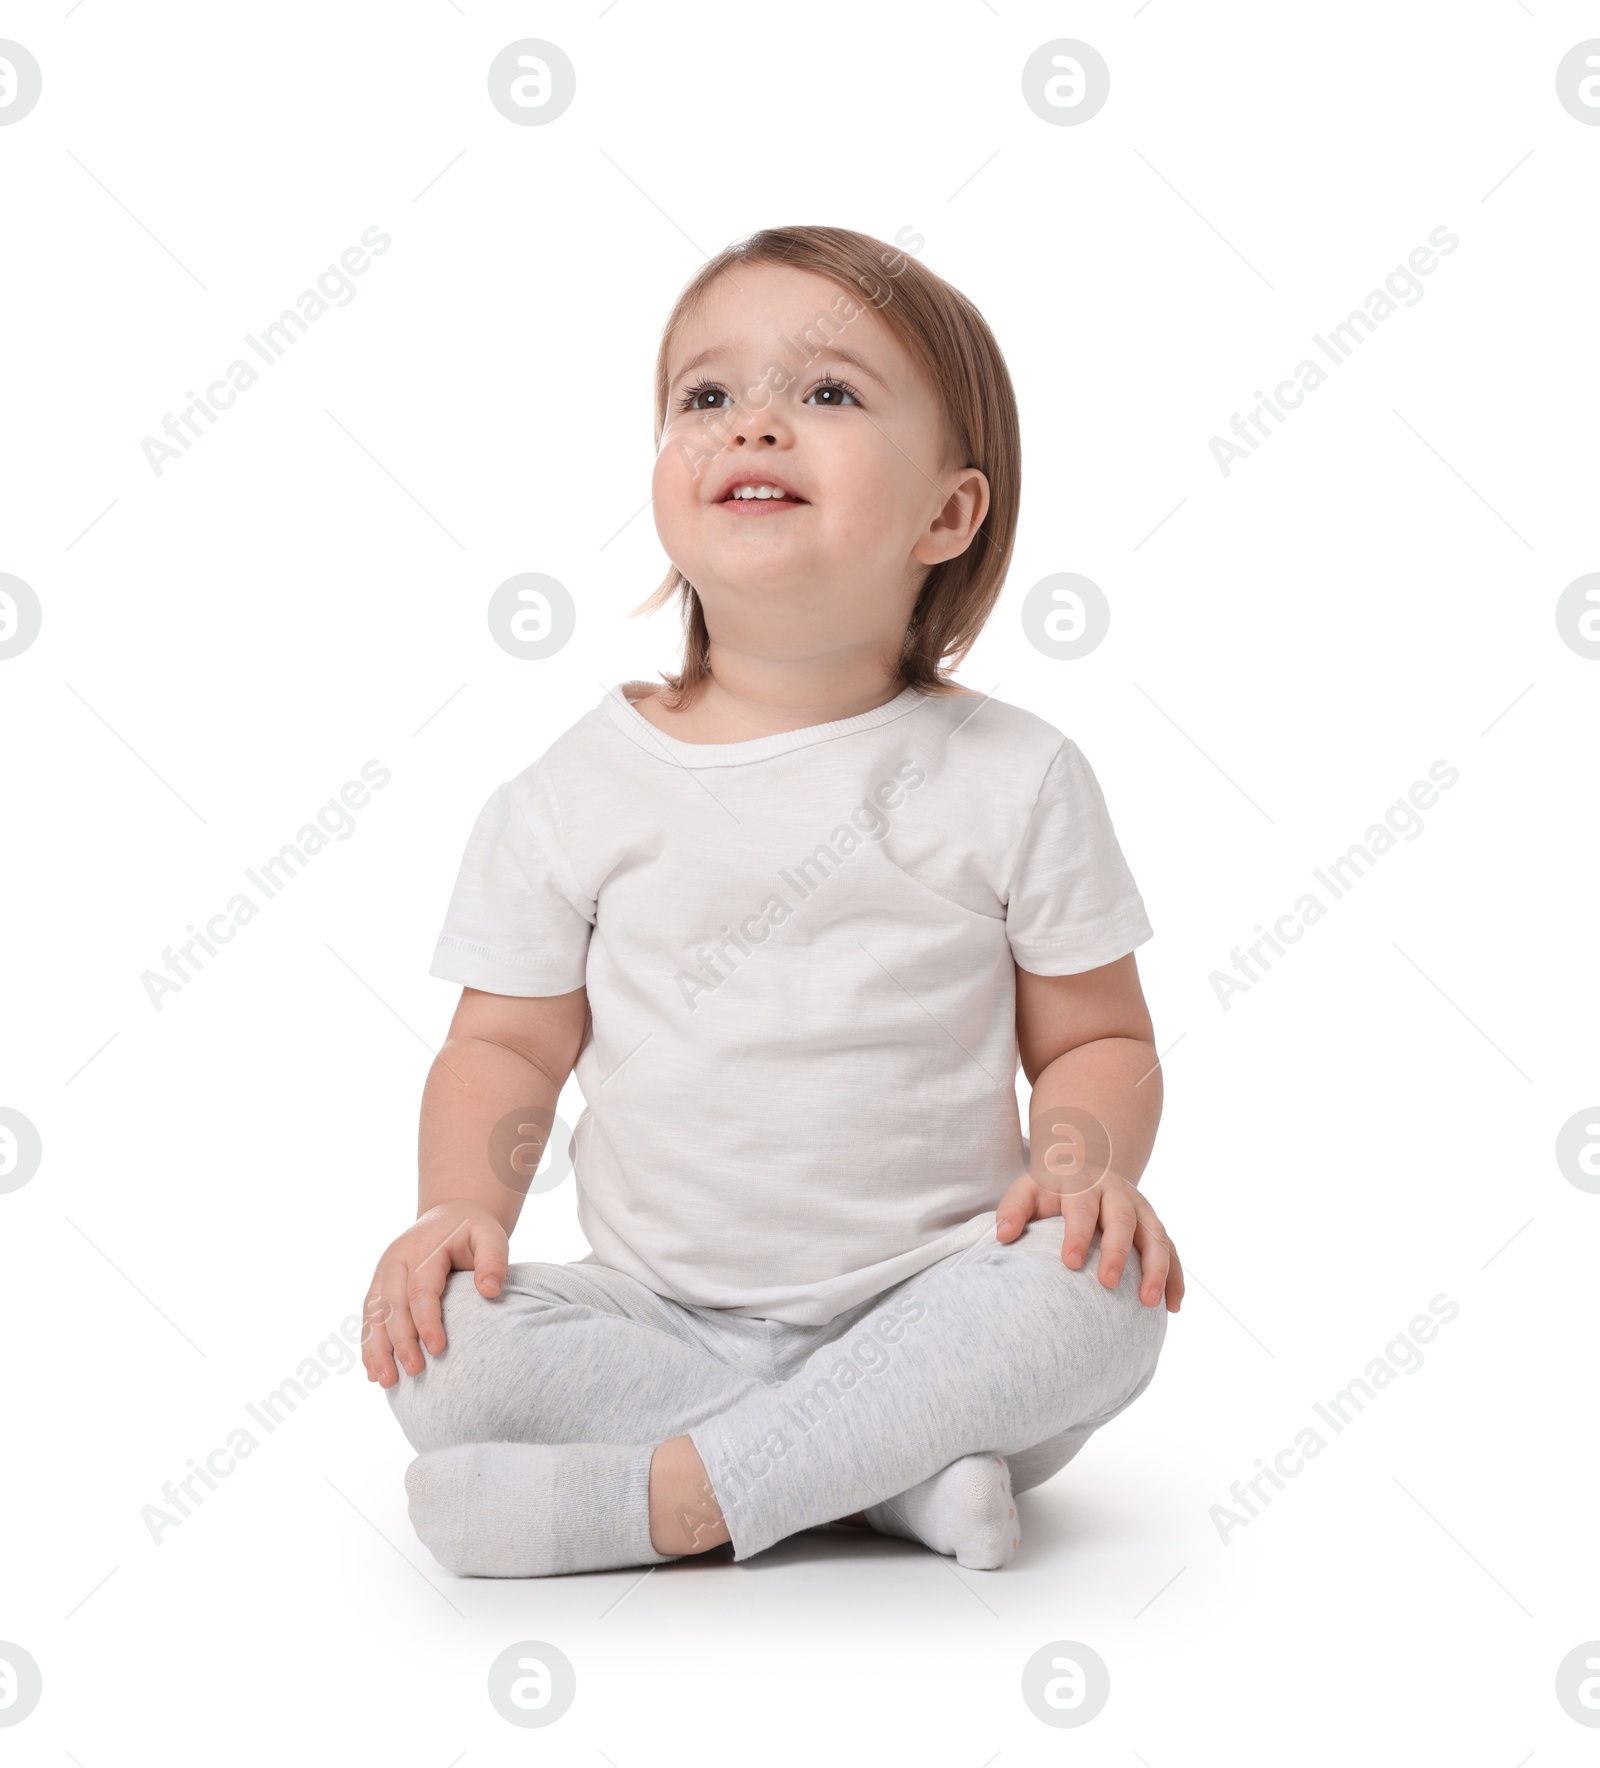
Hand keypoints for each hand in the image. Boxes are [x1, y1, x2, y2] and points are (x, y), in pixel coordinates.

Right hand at [361, 1200, 509, 1385]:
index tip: (438, 1348)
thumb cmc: (474, 1230)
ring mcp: (383, 1273)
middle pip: (392, 1305)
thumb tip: (490, 1291)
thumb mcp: (492, 1236)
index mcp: (422, 1248)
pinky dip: (369, 1344)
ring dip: (376, 1349)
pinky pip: (369, 1317)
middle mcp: (395, 1260)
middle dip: (400, 1342)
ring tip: (384, 1381)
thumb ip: (493, 1261)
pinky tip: (372, 1370)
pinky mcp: (379, 1286)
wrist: (451, 1215)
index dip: (427, 1320)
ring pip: (373, 1314)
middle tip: (414, 1372)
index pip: (421, 1289)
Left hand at [994, 1169, 1182, 1311]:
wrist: (1088, 1164)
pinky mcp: (1155, 1227)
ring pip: (1156, 1236)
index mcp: (1085, 1184)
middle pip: (1123, 1220)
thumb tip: (1003, 1235)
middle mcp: (1118, 1195)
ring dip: (1157, 1269)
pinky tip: (1173, 1306)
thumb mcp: (1030, 1189)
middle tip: (1108, 1283)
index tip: (1070, 1263)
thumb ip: (1014, 1208)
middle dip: (1118, 1251)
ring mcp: (1142, 1210)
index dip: (1077, 1234)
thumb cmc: (1053, 1188)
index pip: (1082, 1208)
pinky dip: (1175, 1278)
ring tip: (1149, 1303)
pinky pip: (1172, 1251)